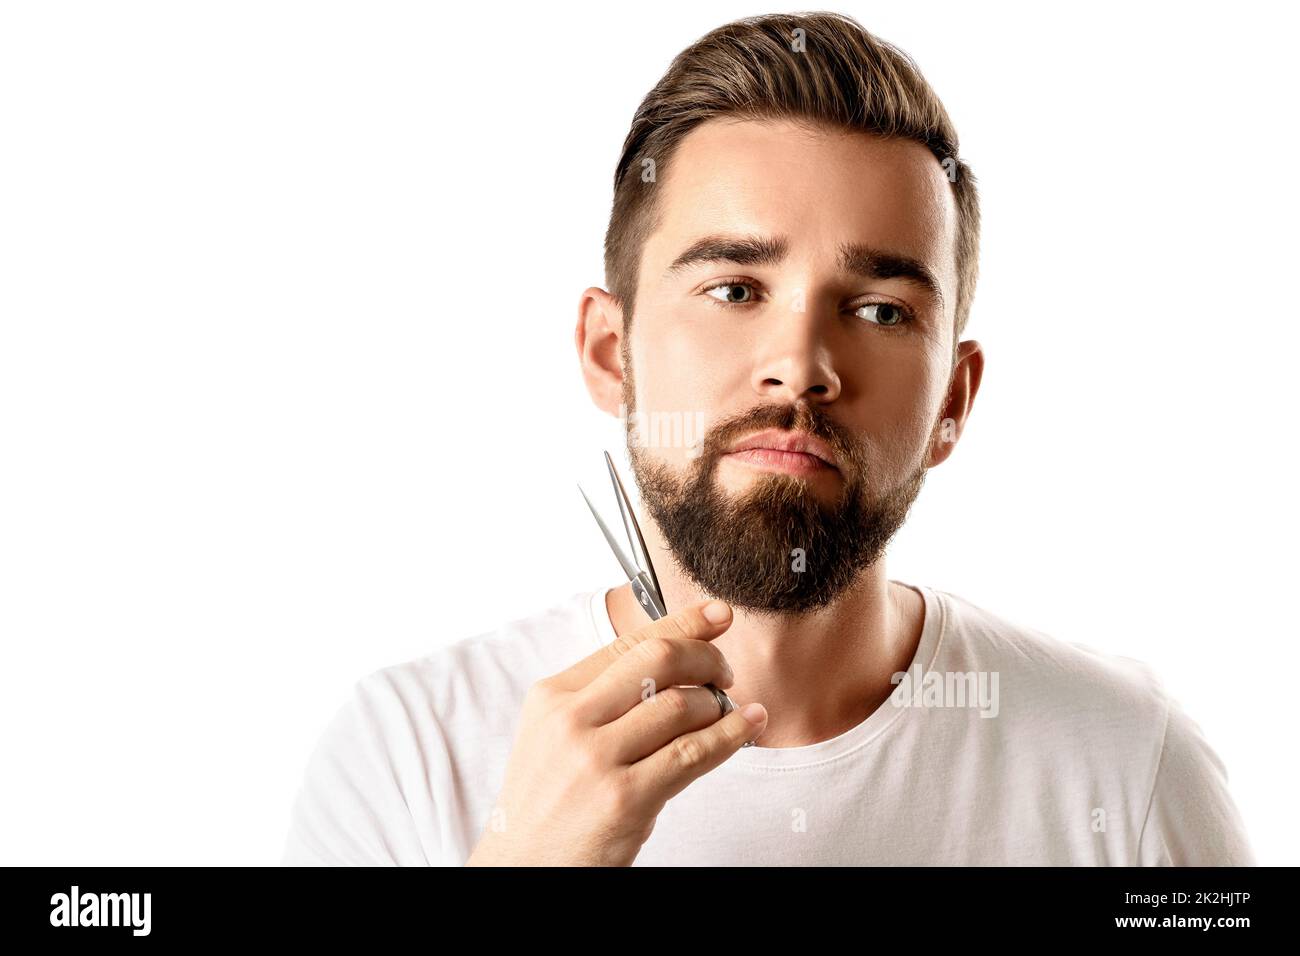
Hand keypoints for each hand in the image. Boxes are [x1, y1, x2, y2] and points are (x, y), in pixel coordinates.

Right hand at [465, 599, 765, 865]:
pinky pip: (693, 753)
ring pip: (681, 705)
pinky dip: (730, 734)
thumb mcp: (556, 735)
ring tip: (729, 710)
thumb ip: (604, 696)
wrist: (525, 866)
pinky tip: (746, 725)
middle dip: (706, 657)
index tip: (718, 614)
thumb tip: (677, 656)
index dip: (683, 622)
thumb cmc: (549, 802)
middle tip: (725, 672)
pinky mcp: (625, 799)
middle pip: (658, 660)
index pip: (628, 642)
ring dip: (718, 703)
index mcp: (553, 696)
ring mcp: (596, 760)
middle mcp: (571, 720)